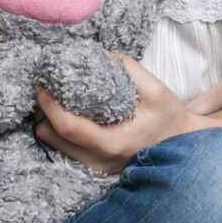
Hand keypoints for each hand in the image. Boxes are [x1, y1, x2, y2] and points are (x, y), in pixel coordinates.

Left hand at [34, 55, 208, 172]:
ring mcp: (93, 167)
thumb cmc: (167, 118)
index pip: (67, 126)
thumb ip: (127, 70)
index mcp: (112, 143)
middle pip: (50, 135)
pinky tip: (70, 113)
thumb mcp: (156, 90)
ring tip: (59, 98)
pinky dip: (58, 129)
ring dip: (49, 119)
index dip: (49, 103)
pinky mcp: (90, 167)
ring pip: (50, 143)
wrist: (178, 144)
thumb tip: (97, 55)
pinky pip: (60, 147)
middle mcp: (98, 160)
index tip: (43, 81)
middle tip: (49, 85)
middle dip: (44, 108)